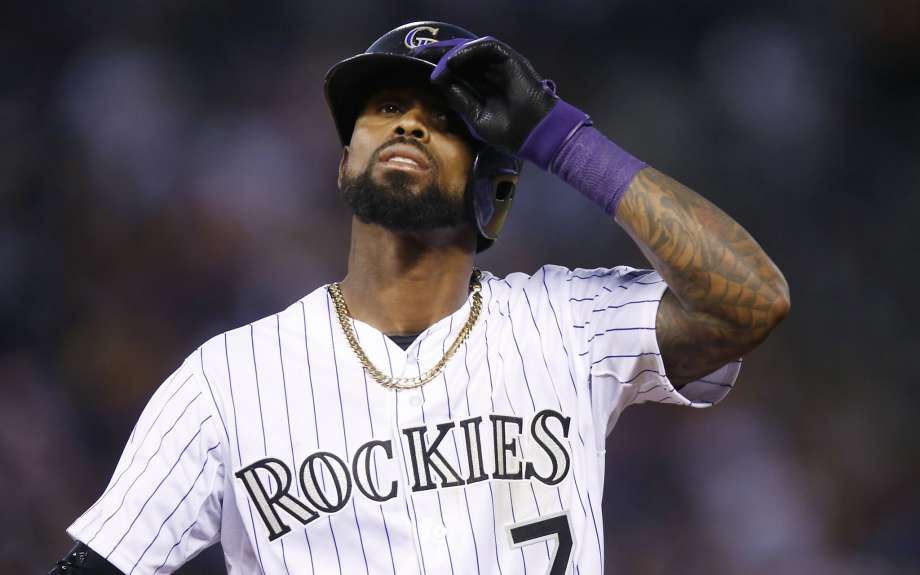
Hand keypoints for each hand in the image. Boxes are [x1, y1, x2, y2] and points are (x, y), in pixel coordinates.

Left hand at [417, 37, 590, 169]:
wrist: (534, 134)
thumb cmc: (508, 132)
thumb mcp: (475, 117)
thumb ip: (459, 98)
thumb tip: (439, 80)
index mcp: (482, 88)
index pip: (457, 72)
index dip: (438, 68)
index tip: (417, 67)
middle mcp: (489, 74)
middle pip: (461, 57)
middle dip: (439, 54)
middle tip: (417, 53)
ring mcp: (500, 65)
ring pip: (471, 50)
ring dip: (451, 53)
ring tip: (433, 59)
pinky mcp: (509, 59)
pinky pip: (486, 47)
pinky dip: (468, 51)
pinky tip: (453, 61)